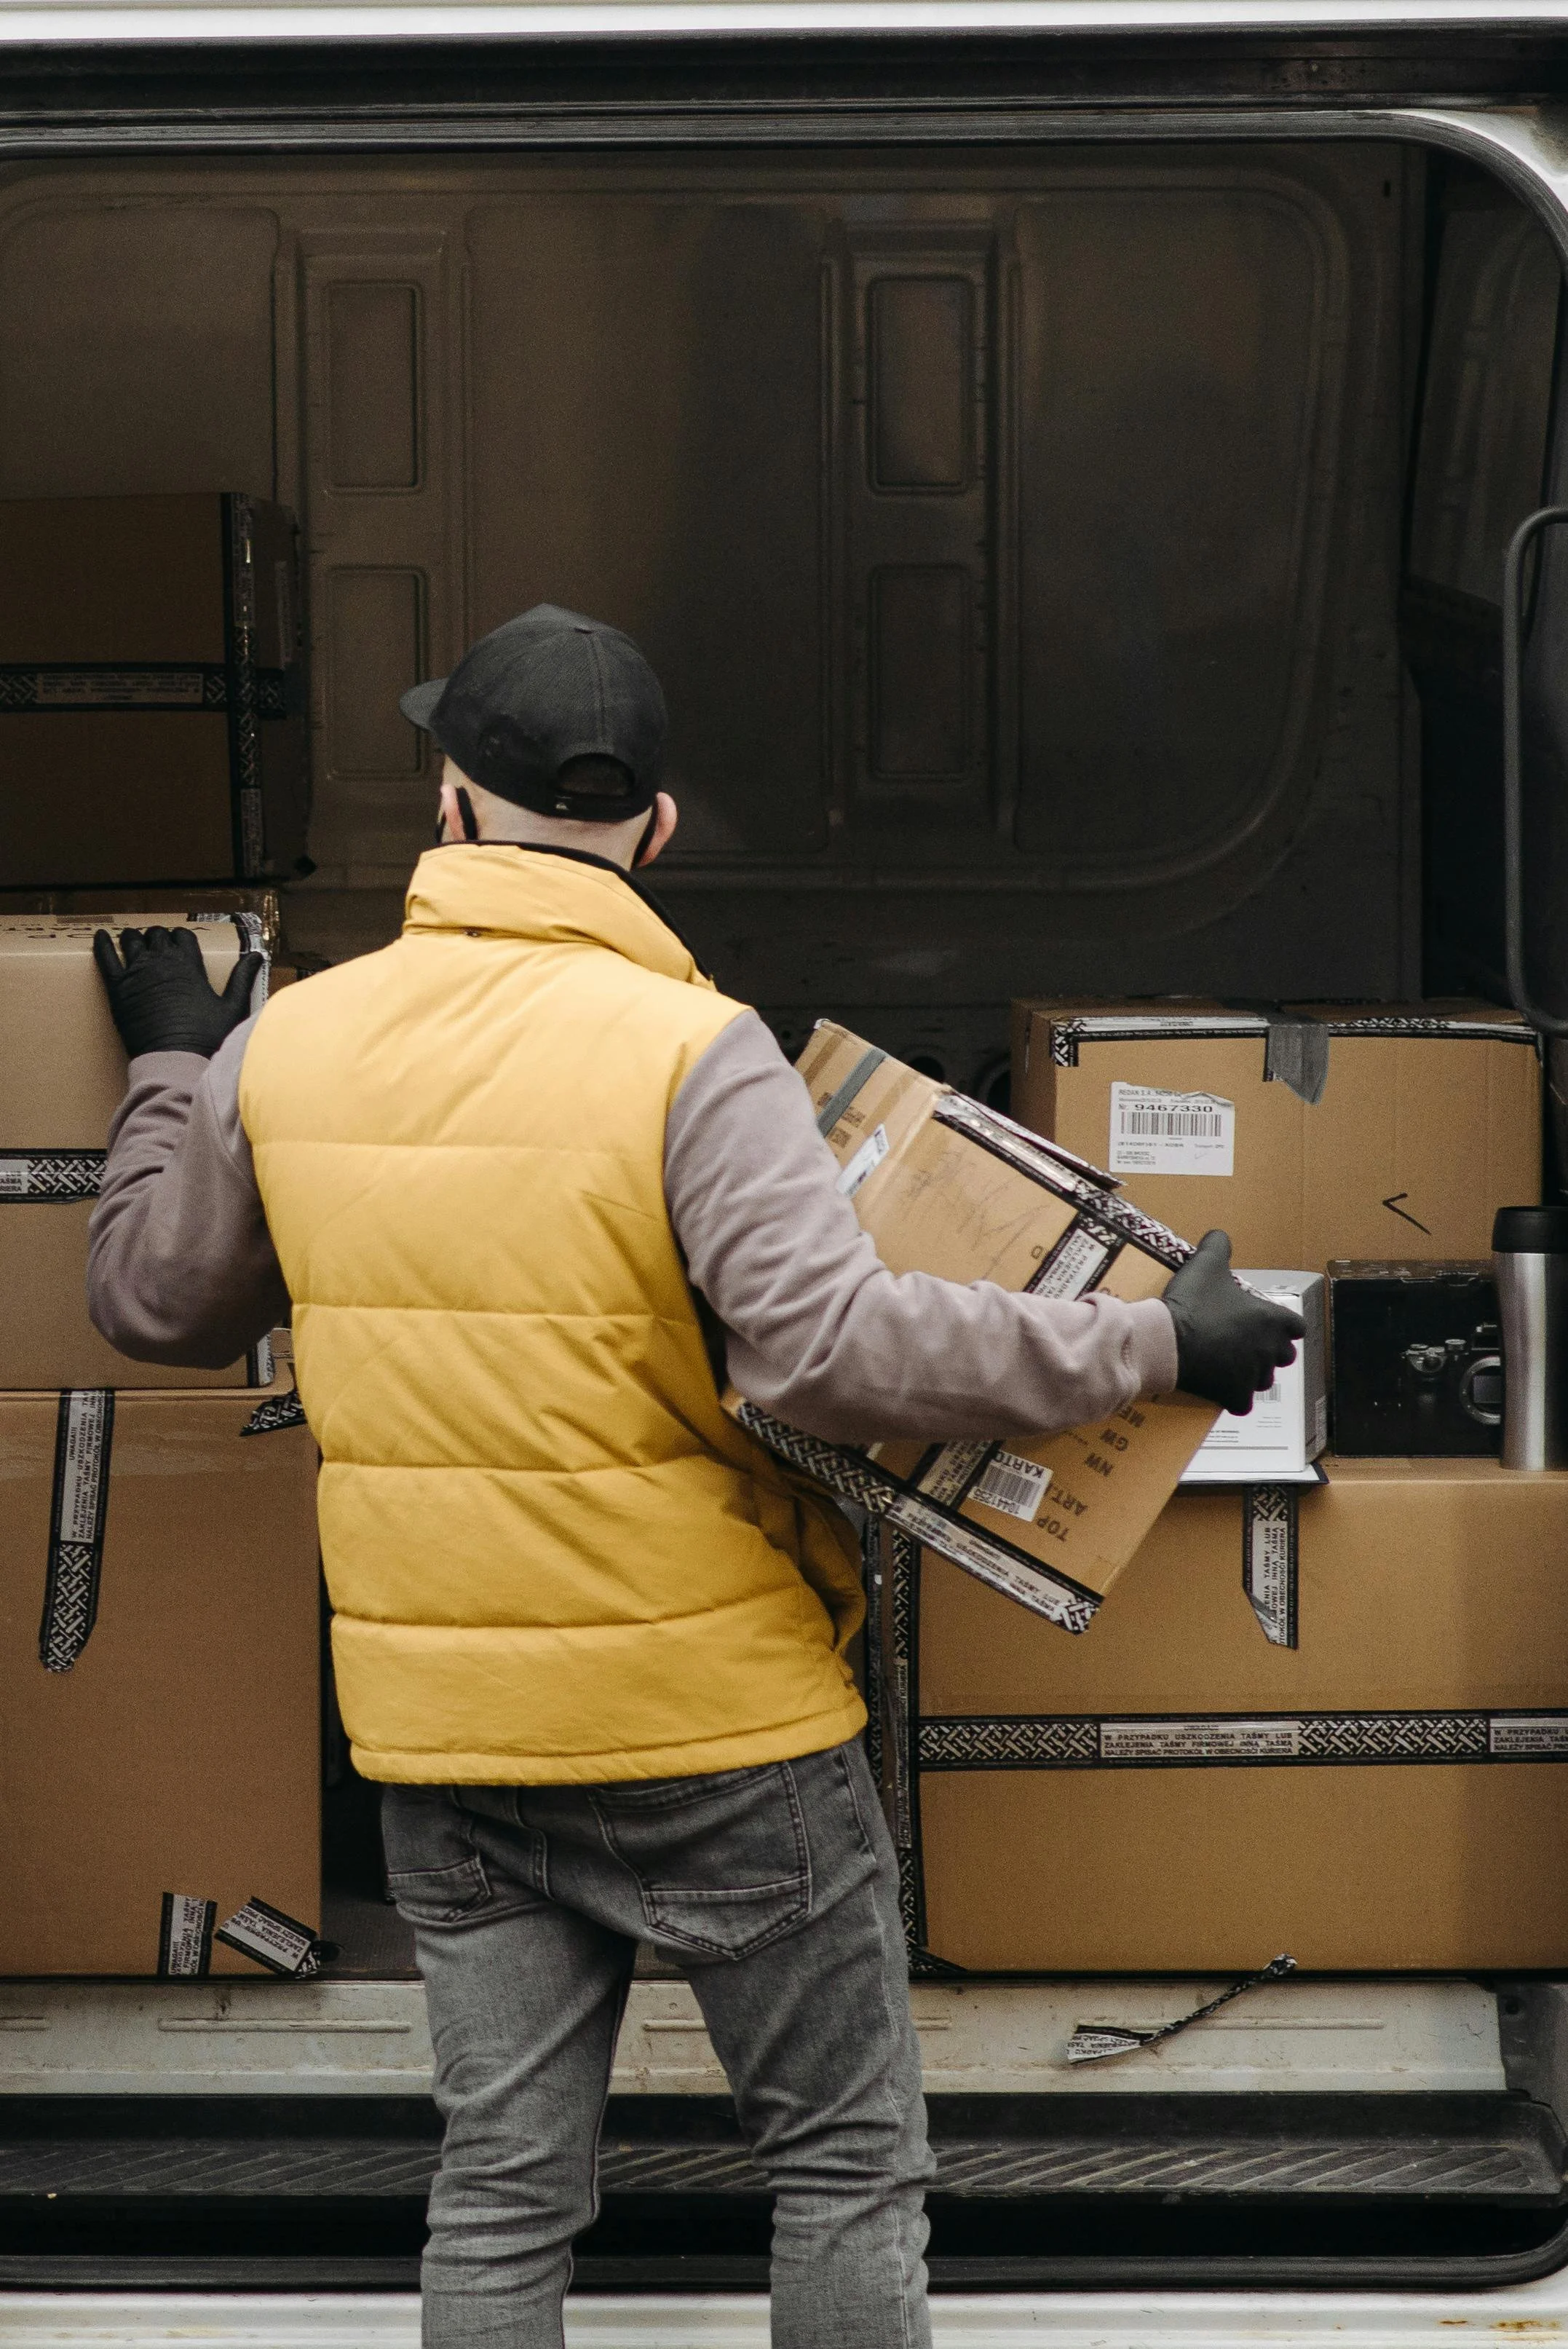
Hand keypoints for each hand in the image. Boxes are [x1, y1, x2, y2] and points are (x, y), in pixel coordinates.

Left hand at [93, 926, 263, 1060]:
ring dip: (133, 938)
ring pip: (131, 940)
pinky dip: (101, 944)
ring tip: (132, 941)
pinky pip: (105, 957)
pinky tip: (100, 936)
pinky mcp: (117, 988)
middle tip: (157, 945)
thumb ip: (242, 978)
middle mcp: (162, 962)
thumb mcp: (233, 1008)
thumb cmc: (207, 1039)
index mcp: (190, 965)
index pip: (183, 935)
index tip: (179, 943)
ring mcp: (137, 973)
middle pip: (156, 934)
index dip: (181, 937)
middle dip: (157, 936)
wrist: (176, 1062)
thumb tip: (257, 955)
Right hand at [1162, 1231, 1305, 1415]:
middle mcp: (1269, 1349)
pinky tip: (1222, 1390)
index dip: (1285, 1326)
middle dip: (1271, 1352)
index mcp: (1270, 1319)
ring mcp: (1253, 1376)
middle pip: (1284, 1356)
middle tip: (1247, 1344)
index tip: (1267, 1324)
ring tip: (1232, 1366)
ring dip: (1252, 1374)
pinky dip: (1234, 1398)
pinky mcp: (1235, 1396)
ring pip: (1264, 1380)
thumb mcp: (1205, 1264)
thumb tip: (1220, 1235)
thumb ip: (1218, 1245)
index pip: (1297, 1327)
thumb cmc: (1192, 1303)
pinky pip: (1243, 1403)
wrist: (1167, 1341)